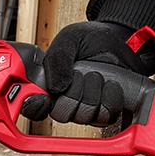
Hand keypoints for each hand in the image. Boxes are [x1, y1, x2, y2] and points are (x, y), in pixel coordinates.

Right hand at [21, 20, 154, 124]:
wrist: (122, 40)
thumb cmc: (92, 39)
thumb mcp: (69, 39)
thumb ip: (57, 59)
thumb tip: (54, 88)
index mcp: (48, 85)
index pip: (33, 107)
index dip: (34, 106)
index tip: (43, 97)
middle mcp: (65, 101)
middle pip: (62, 114)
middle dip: (73, 93)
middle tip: (81, 74)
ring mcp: (85, 109)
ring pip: (85, 116)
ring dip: (93, 93)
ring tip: (97, 75)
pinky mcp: (106, 112)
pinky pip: (106, 116)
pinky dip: (110, 98)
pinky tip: (110, 84)